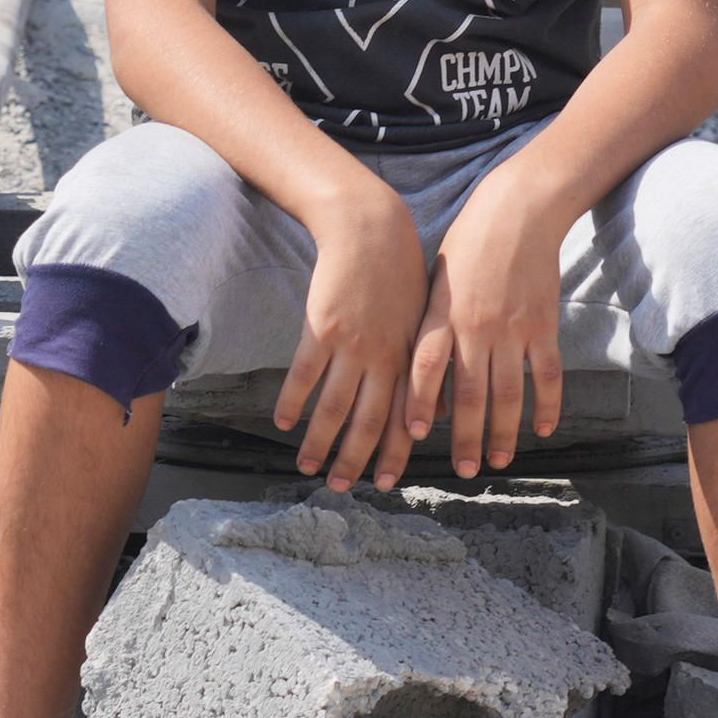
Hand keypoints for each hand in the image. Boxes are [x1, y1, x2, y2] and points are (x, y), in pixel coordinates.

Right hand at [277, 189, 433, 489]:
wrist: (370, 229)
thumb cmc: (400, 274)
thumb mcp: (426, 320)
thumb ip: (427, 369)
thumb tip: (433, 415)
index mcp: (411, 358)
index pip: (405, 417)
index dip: (397, 453)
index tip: (389, 482)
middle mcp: (384, 357)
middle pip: (368, 421)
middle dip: (355, 459)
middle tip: (342, 488)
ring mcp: (351, 344)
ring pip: (334, 407)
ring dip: (320, 442)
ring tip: (308, 466)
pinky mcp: (321, 328)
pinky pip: (304, 375)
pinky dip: (293, 403)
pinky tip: (284, 423)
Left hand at [411, 180, 568, 475]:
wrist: (518, 210)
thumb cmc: (468, 245)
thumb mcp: (437, 281)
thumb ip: (430, 326)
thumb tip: (425, 377)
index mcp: (442, 313)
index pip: (425, 366)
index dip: (419, 402)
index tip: (413, 435)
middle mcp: (475, 325)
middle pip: (469, 393)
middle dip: (465, 437)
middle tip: (463, 471)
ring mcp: (512, 328)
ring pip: (508, 393)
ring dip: (503, 432)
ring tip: (497, 460)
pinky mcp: (543, 325)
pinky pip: (547, 374)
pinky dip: (547, 404)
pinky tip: (544, 429)